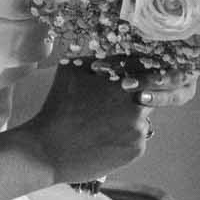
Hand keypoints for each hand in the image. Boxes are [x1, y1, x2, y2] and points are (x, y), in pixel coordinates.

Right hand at [31, 63, 195, 183]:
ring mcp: (139, 129)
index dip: (146, 71)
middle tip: (119, 100)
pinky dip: (125, 137)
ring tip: (103, 122)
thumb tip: (113, 49)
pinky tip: (103, 138)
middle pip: (150, 94)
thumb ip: (99, 58)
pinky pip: (137, 138)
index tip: (144, 73)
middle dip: (139, 94)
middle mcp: (138, 105)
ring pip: (143, 117)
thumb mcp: (72, 70)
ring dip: (130, 117)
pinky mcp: (136, 150)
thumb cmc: (58, 108)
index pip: (150, 70)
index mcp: (125, 82)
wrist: (49, 150)